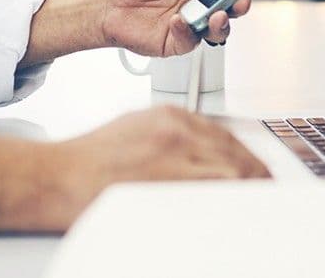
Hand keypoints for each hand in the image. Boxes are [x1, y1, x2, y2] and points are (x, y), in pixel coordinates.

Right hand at [57, 106, 269, 220]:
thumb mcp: (137, 128)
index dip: (245, 157)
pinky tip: (239, 209)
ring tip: (258, 203)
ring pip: (233, 171)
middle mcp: (178, 129)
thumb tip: (203, 152)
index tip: (253, 171)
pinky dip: (233, 199)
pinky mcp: (170, 179)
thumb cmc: (91, 159)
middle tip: (264, 190)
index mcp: (170, 115)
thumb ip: (173, 136)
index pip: (225, 134)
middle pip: (235, 152)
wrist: (60, 177)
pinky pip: (215, 190)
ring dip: (250, 187)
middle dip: (255, 174)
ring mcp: (176, 154)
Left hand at [102, 0, 251, 55]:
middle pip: (231, 8)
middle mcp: (199, 3)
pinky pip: (191, 41)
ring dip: (222, 24)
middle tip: (241, 1)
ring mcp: (191, 24)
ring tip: (216, 16)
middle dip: (241, 5)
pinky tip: (176, 21)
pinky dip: (187, 31)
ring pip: (218, 30)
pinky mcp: (176, 41)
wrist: (106, 4)